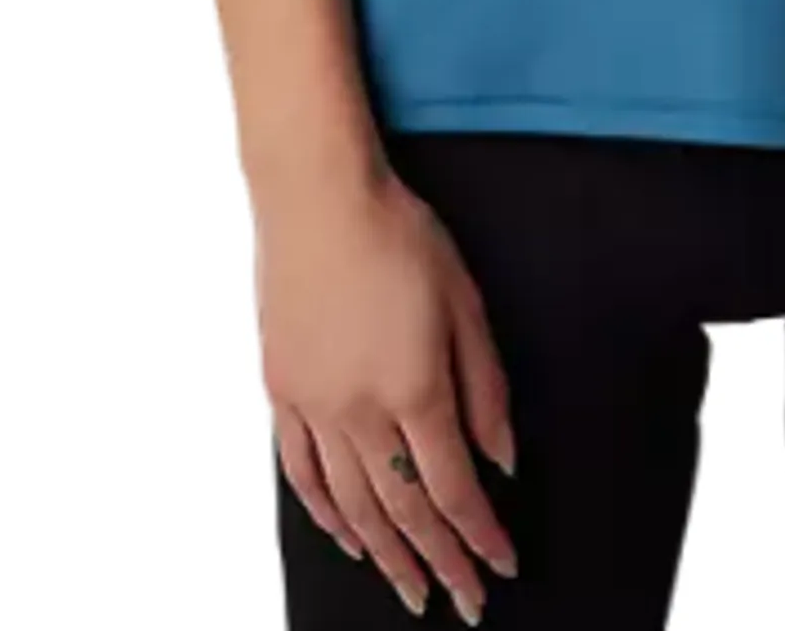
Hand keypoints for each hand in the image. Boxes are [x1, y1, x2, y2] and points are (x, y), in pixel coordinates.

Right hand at [255, 158, 520, 620]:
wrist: (317, 196)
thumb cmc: (399, 234)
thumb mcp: (464, 301)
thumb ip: (486, 386)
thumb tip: (502, 459)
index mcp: (415, 389)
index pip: (454, 488)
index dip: (480, 536)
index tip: (500, 568)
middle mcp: (361, 412)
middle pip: (405, 510)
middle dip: (438, 563)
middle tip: (462, 605)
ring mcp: (315, 407)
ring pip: (352, 505)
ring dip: (385, 554)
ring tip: (409, 589)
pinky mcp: (282, 392)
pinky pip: (302, 473)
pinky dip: (325, 515)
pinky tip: (347, 537)